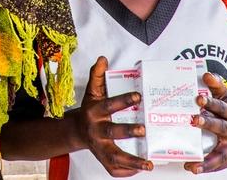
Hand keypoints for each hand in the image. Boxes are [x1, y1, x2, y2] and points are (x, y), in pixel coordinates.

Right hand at [73, 57, 151, 176]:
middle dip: (128, 131)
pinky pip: (114, 169)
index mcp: (94, 112)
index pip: (109, 105)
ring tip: (149, 163)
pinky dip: (127, 171)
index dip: (123, 100)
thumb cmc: (90, 110)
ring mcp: (99, 147)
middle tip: (143, 130)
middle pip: (112, 132)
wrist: (78, 131)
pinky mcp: (102, 160)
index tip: (138, 97)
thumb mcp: (92, 91)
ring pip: (114, 157)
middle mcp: (96, 130)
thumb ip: (97, 75)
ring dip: (132, 161)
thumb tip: (103, 59)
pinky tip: (141, 168)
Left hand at [185, 72, 226, 173]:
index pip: (220, 105)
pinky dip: (205, 167)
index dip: (210, 100)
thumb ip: (215, 85)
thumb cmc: (226, 112)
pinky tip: (192, 167)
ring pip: (221, 152)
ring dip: (207, 157)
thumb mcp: (224, 97)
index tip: (198, 97)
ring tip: (193, 161)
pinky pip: (217, 164)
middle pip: (220, 126)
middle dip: (207, 123)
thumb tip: (206, 74)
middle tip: (193, 119)